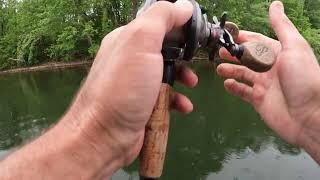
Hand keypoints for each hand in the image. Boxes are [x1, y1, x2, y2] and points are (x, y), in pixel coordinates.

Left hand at [64, 0, 195, 171]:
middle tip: (195, 61)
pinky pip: (165, 97)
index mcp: (127, 39)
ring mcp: (136, 84)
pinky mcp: (142, 105)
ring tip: (191, 85)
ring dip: (183, 79)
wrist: (105, 135)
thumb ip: (161, 18)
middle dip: (183, 55)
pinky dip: (177, 100)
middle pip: (165, 50)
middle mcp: (130, 59)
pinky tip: (182, 107)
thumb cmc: (124, 86)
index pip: (158, 23)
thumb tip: (184, 6)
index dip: (180, 26)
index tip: (198, 34)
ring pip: (167, 75)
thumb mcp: (141, 42)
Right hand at [217, 0, 319, 155]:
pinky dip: (234, 87)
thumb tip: (275, 4)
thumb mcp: (293, 47)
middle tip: (219, 51)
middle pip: (248, 58)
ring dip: (231, 69)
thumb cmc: (303, 79)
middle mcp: (271, 68)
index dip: (244, 37)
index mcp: (280, 54)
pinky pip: (243, 92)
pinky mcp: (259, 100)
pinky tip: (227, 83)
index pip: (258, 42)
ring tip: (219, 68)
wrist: (310, 116)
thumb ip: (282, 27)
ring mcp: (264, 85)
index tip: (228, 34)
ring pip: (243, 74)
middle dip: (234, 54)